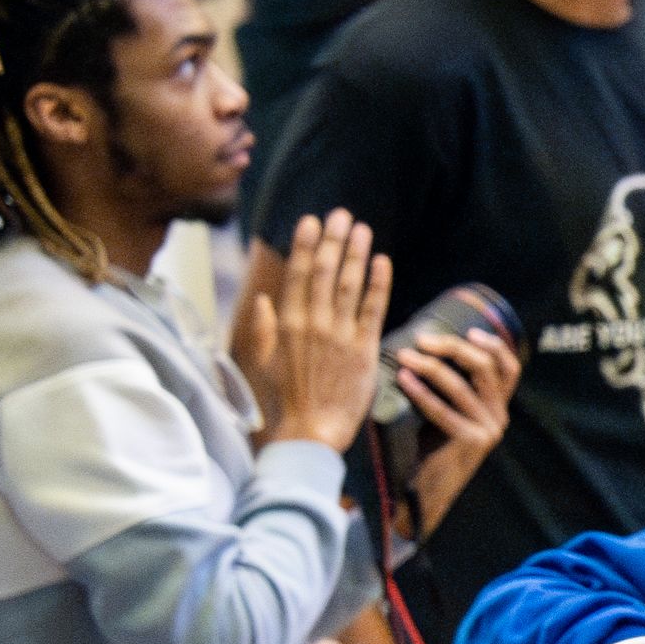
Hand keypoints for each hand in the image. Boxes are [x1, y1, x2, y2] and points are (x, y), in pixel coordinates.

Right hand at [243, 212, 391, 451]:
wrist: (311, 429)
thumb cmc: (287, 397)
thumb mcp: (265, 359)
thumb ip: (264, 327)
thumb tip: (262, 299)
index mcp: (287, 322)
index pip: (298, 274)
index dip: (307, 245)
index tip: (313, 221)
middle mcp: (314, 323)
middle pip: (326, 272)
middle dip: (334, 240)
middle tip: (342, 214)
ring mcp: (340, 334)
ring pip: (350, 285)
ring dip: (357, 254)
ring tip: (363, 229)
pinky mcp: (364, 349)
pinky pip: (374, 309)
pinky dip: (379, 283)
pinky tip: (383, 261)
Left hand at [396, 326, 520, 534]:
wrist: (425, 495)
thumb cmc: (429, 449)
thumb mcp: (447, 413)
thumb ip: (451, 387)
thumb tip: (426, 344)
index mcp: (498, 408)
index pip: (510, 368)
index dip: (495, 345)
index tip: (470, 330)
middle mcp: (499, 418)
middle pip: (486, 369)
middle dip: (453, 347)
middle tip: (422, 338)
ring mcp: (488, 431)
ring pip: (463, 386)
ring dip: (430, 366)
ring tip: (404, 355)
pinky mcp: (471, 443)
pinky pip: (444, 409)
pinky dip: (421, 391)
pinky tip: (402, 379)